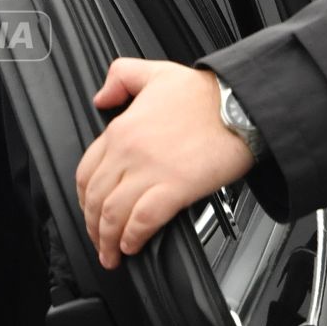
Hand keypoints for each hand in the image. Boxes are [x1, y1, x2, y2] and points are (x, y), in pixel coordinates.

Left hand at [76, 59, 254, 270]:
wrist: (243, 104)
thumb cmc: (208, 95)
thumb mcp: (156, 71)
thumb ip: (121, 77)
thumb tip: (101, 98)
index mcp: (122, 129)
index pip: (86, 171)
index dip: (84, 198)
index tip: (89, 210)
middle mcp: (129, 151)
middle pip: (96, 198)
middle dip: (93, 226)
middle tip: (98, 240)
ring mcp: (150, 170)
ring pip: (113, 213)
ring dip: (108, 240)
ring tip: (111, 254)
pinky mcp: (175, 187)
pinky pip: (143, 220)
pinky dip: (133, 238)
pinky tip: (132, 246)